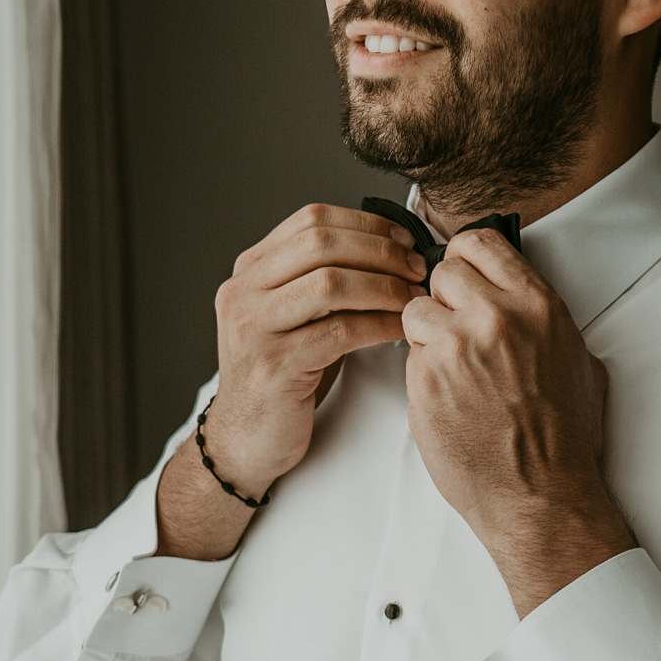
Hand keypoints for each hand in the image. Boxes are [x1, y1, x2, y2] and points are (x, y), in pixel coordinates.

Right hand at [207, 202, 426, 497]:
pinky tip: (400, 328)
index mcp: (249, 270)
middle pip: (321, 244)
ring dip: (384, 286)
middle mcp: (243, 292)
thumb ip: (322, 279)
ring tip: (413, 297)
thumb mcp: (293, 316)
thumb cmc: (283, 377)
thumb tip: (392, 249)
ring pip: (330, 283)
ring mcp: (253, 328)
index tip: (404, 238)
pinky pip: (339, 332)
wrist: (244, 440)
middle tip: (417, 267)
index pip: (311, 220)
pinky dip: (378, 324)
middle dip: (381, 251)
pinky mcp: (273, 365)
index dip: (366, 223)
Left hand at [401, 228, 633, 616]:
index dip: (466, 260)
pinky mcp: (425, 381)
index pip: (480, 242)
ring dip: (427, 335)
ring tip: (452, 370)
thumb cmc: (564, 438)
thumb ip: (544, 319)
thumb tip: (525, 300)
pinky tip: (447, 399)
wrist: (542, 496)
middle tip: (458, 332)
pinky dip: (422, 373)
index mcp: (537, 305)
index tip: (465, 279)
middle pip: (442, 273)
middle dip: (445, 299)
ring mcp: (456, 348)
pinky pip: (409, 356)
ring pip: (415, 311)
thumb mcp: (578, 360)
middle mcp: (496, 318)